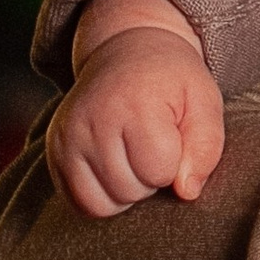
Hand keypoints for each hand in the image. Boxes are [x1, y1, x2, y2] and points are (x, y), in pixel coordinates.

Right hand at [47, 6, 225, 216]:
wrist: (125, 54)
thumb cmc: (171, 82)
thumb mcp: (204, 102)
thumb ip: (206, 147)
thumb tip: (187, 192)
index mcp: (134, 104)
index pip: (160, 171)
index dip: (175, 162)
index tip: (172, 136)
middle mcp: (92, 120)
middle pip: (130, 191)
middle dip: (149, 178)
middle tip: (150, 144)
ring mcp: (67, 137)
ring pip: (102, 205)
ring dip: (125, 191)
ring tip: (131, 157)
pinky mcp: (54, 152)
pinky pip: (79, 204)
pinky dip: (101, 196)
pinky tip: (113, 168)